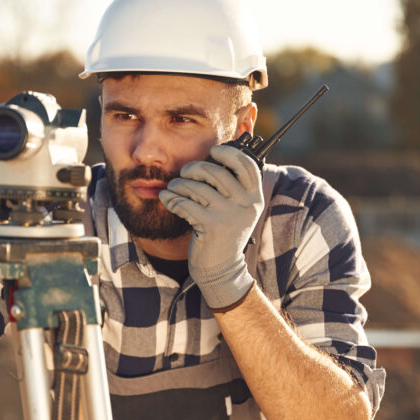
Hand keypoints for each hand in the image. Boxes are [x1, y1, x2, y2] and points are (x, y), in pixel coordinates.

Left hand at [158, 144, 263, 308]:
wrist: (221, 268)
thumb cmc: (224, 233)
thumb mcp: (237, 209)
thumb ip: (232, 186)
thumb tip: (213, 156)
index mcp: (254, 197)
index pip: (247, 165)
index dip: (229, 153)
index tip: (213, 151)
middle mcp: (245, 205)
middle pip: (215, 172)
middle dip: (194, 168)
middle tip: (184, 173)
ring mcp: (229, 215)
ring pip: (196, 187)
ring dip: (178, 184)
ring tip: (172, 187)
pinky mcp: (211, 226)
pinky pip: (185, 203)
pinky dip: (171, 199)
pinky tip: (166, 198)